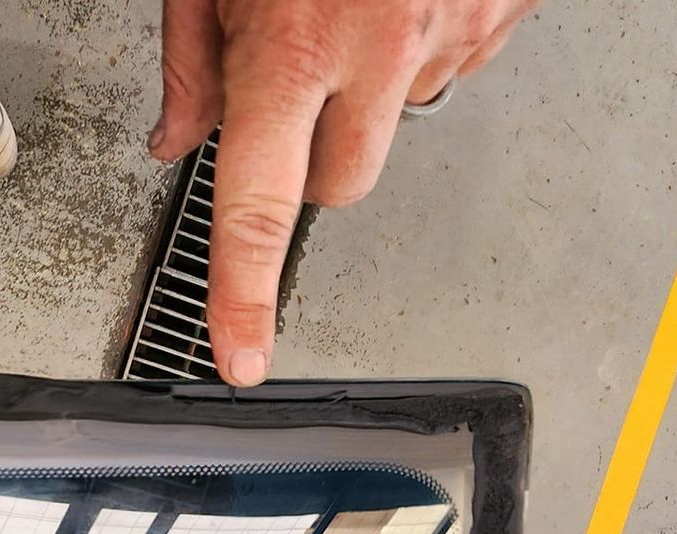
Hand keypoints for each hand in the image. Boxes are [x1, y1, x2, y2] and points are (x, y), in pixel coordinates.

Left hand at [149, 0, 535, 385]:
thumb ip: (192, 55)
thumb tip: (178, 136)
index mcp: (292, 43)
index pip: (258, 207)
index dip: (244, 295)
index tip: (242, 356)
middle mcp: (379, 49)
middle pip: (339, 185)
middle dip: (306, 161)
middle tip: (291, 88)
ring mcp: (450, 36)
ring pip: (397, 126)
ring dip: (367, 92)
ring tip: (349, 7)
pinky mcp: (498, 17)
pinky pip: (452, 68)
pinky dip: (421, 48)